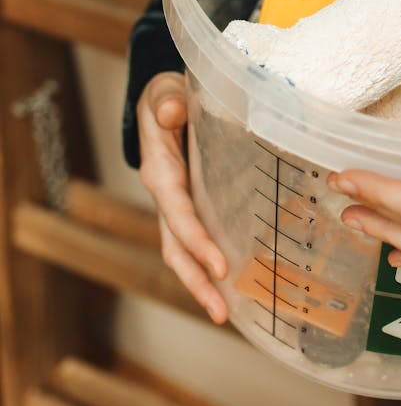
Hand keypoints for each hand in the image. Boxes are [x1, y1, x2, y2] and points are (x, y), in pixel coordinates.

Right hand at [137, 72, 227, 322]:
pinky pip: (197, 239)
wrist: (163, 99)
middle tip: (220, 312)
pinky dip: (208, 264)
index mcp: (161, 172)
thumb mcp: (164, 91)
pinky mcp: (190, 206)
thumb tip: (172, 111)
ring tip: (225, 313)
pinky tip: (234, 283)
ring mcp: (176, 205)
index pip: (178, 213)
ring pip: (183, 252)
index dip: (196, 241)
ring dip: (201, 283)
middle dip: (195, 281)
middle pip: (176, 248)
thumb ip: (167, 101)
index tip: (219, 266)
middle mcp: (166, 195)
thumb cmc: (166, 97)